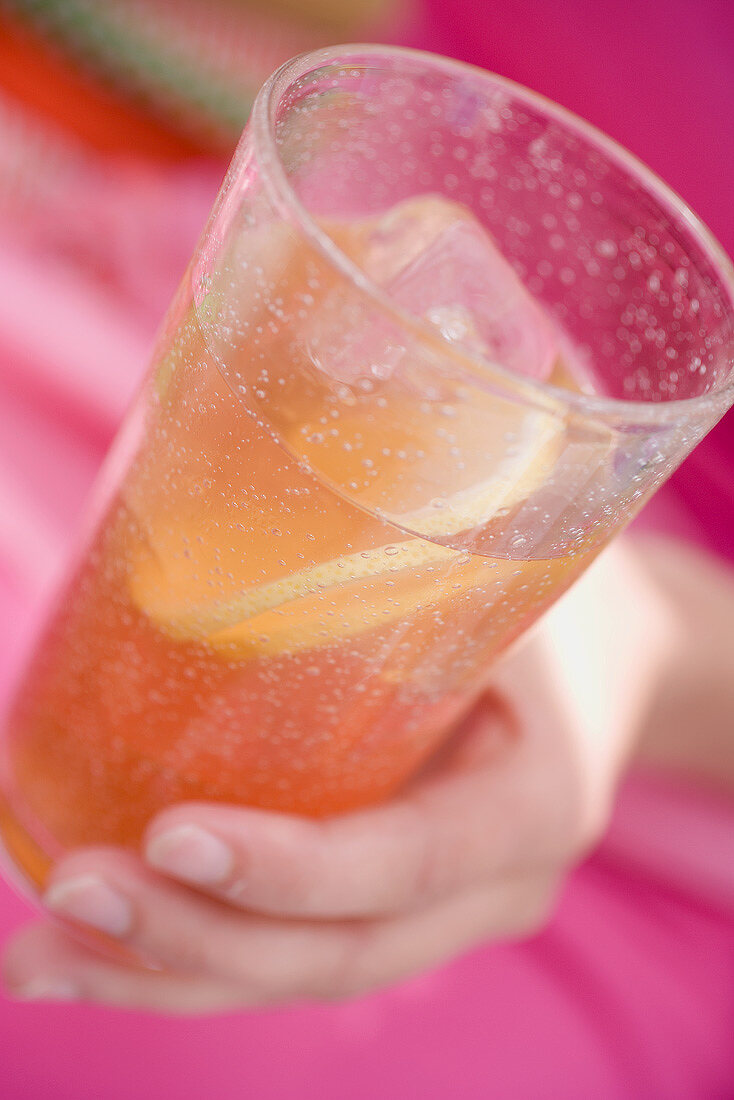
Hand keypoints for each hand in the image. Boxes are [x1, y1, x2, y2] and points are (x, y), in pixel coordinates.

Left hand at [2, 543, 674, 1013]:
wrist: (614, 666)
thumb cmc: (550, 597)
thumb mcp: (510, 569)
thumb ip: (408, 552)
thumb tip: (223, 463)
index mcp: (537, 802)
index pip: (412, 862)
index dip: (294, 867)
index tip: (172, 834)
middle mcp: (493, 886)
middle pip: (338, 953)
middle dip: (193, 938)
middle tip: (67, 889)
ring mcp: (442, 913)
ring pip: (299, 974)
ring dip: (165, 969)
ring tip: (43, 955)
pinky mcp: (393, 906)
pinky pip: (292, 952)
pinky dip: (191, 957)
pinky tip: (97, 951)